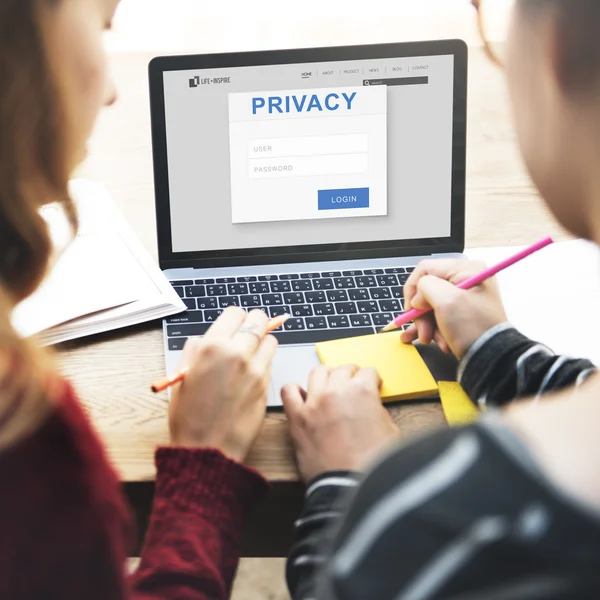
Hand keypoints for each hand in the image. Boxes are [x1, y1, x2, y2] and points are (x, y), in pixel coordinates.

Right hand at [169, 307, 277, 461]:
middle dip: (254, 323)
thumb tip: (204, 340)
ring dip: (262, 341)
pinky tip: (252, 372)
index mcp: (212, 347)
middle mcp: (237, 353)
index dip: (235, 318)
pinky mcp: (267, 385)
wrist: (208, 449)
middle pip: (258, 320)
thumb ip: (194, 351)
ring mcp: (255, 369)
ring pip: (270, 339)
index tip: (233, 324)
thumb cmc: (189, 417)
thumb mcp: (181, 377)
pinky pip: (271, 362)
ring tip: (251, 353)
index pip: (235, 313)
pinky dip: (265, 361)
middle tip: (248, 331)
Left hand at [282, 365, 398, 481]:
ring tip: (329, 386)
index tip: (371, 385)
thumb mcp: (391, 432)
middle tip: (353, 385)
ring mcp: (314, 403)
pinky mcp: (297, 418)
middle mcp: (336, 391)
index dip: (372, 380)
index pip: (368, 372)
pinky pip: (288, 391)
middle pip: (343, 369)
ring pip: (317, 372)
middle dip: (351, 375)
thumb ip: (378, 411)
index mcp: (362, 391)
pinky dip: (294, 390)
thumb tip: (371, 406)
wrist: (350, 487)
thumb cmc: (372, 465)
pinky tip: (302, 397)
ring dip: (326, 376)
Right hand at [400, 259, 506, 358]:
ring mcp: (464, 298)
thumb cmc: (473, 328)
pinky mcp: (462, 314)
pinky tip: (432, 340)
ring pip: (431, 306)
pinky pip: (439, 316)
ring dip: (426, 324)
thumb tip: (418, 297)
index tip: (410, 310)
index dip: (413, 289)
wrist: (492, 358)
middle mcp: (466, 280)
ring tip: (429, 339)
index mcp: (466, 270)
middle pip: (427, 290)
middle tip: (422, 331)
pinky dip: (433, 329)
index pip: (425, 269)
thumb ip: (425, 287)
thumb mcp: (446, 301)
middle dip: (421, 313)